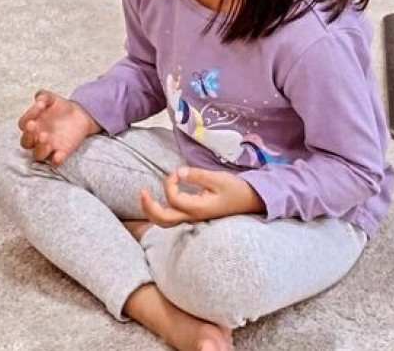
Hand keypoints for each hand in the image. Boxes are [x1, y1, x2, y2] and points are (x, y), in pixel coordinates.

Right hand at [17, 89, 100, 165]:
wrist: (80, 114)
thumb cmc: (60, 107)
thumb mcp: (52, 98)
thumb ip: (44, 96)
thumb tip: (39, 99)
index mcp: (31, 124)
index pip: (23, 123)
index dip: (29, 115)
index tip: (41, 105)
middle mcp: (36, 138)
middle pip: (26, 142)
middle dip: (28, 136)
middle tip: (35, 126)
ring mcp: (48, 147)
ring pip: (37, 155)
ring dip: (40, 148)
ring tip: (46, 137)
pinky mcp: (61, 153)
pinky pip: (55, 162)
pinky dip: (55, 160)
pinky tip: (58, 155)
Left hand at [140, 167, 264, 226]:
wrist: (252, 201)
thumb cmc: (236, 190)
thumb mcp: (218, 179)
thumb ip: (196, 176)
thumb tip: (177, 172)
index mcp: (197, 209)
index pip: (173, 198)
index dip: (170, 182)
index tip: (178, 171)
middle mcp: (192, 217)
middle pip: (163, 219)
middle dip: (148, 207)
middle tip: (141, 192)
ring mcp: (194, 218)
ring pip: (166, 222)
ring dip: (153, 211)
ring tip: (145, 198)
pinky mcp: (196, 215)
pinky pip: (173, 218)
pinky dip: (161, 212)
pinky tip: (159, 202)